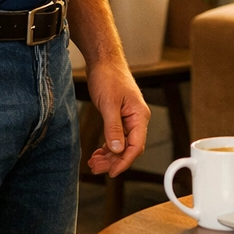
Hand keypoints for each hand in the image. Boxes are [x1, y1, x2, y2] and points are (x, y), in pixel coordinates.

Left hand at [84, 58, 150, 176]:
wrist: (104, 60)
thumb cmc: (109, 76)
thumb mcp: (109, 104)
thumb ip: (113, 127)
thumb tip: (117, 149)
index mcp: (139, 115)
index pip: (136, 146)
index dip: (124, 161)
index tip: (111, 172)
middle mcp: (137, 118)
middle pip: (129, 148)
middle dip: (113, 160)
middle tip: (96, 168)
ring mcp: (129, 117)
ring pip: (122, 144)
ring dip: (109, 155)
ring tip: (94, 162)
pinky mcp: (120, 115)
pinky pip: (117, 136)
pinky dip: (108, 146)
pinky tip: (98, 152)